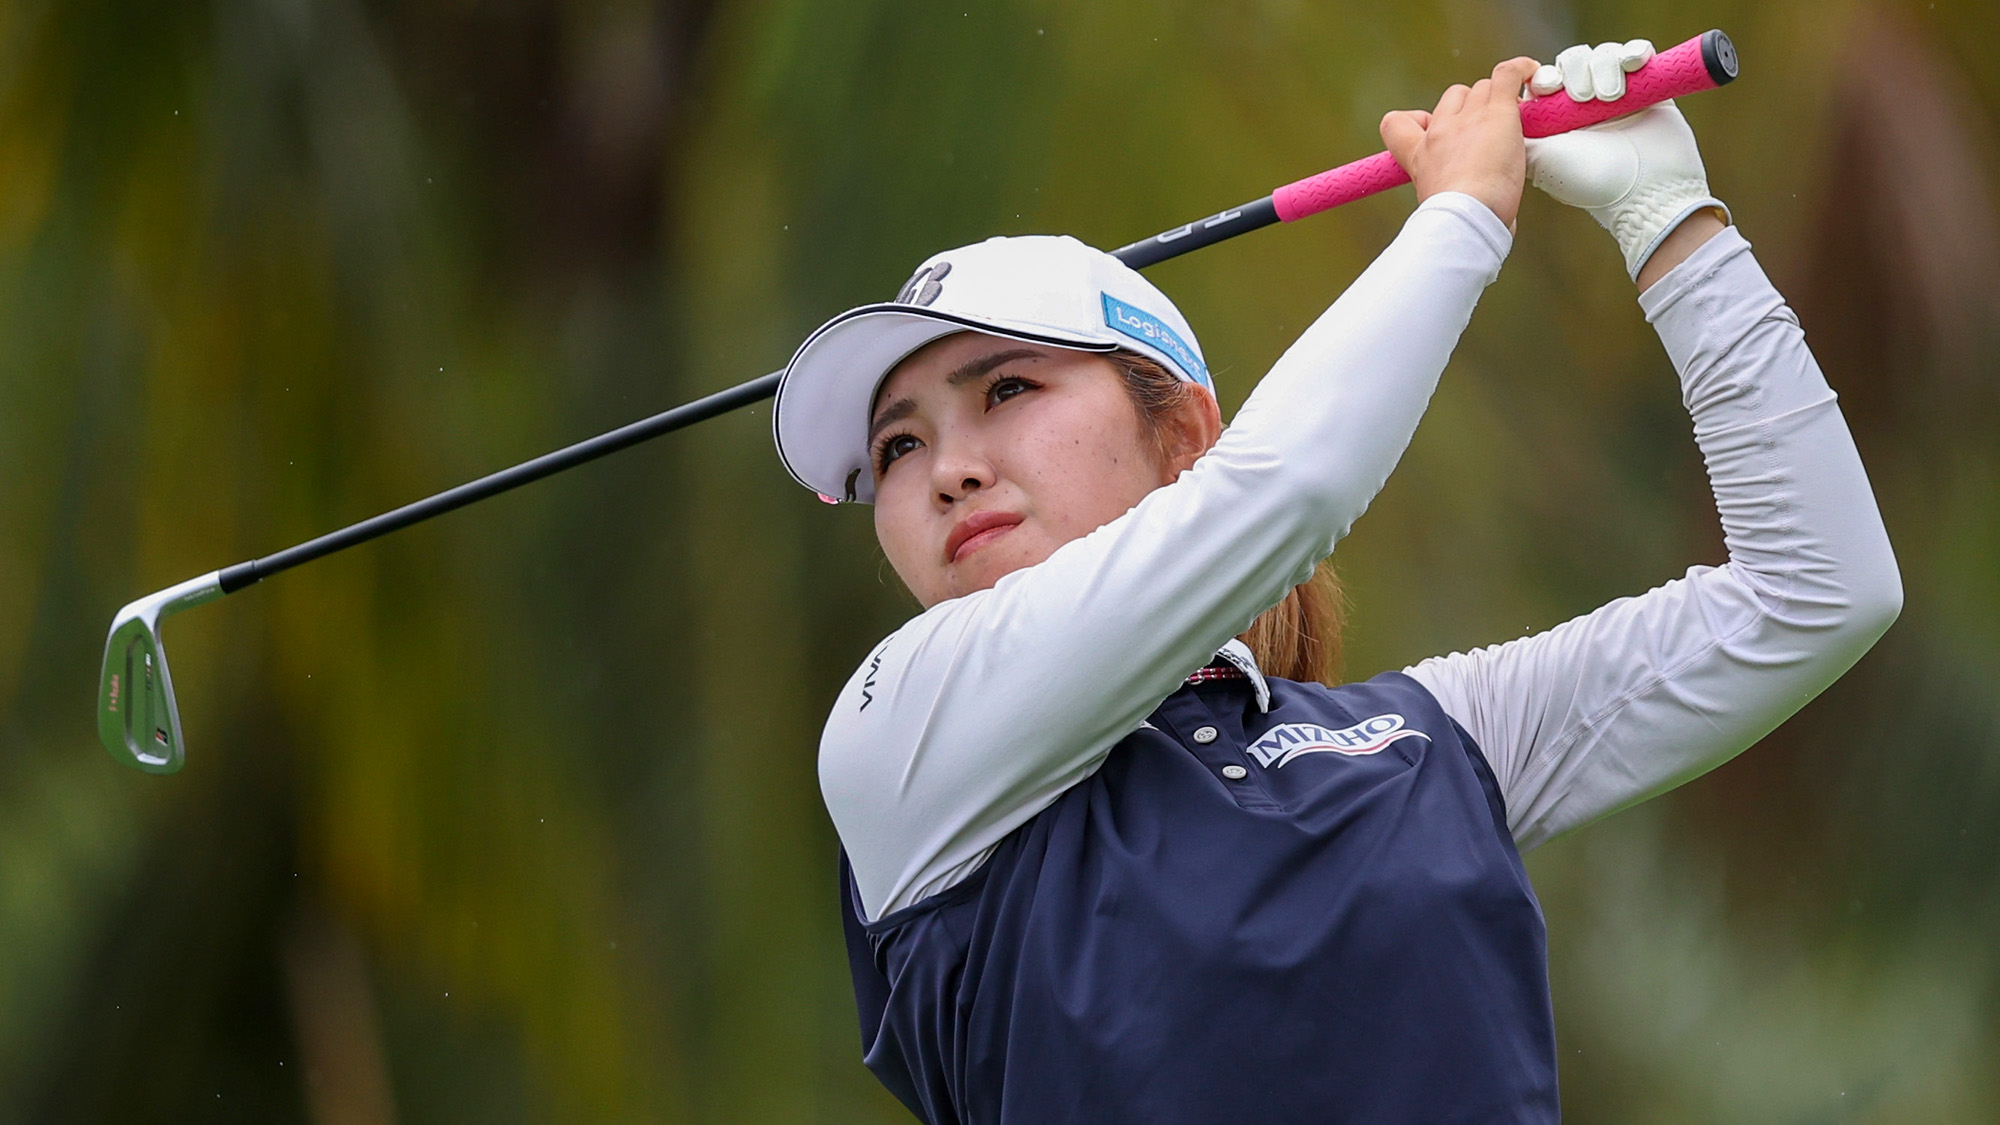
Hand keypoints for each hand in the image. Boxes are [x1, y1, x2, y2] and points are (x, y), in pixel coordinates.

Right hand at [1380, 56, 1541, 231]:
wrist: (1466, 218)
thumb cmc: (1460, 226)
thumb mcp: (1444, 212)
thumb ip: (1464, 205)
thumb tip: (1501, 222)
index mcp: (1418, 157)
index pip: (1396, 123)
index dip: (1418, 121)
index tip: (1434, 131)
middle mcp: (1439, 131)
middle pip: (1453, 98)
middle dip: (1471, 109)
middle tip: (1491, 134)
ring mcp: (1468, 119)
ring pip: (1481, 88)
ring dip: (1497, 100)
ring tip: (1517, 120)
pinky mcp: (1496, 113)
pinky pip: (1506, 74)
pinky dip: (1521, 70)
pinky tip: (1533, 74)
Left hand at [1523, 40, 1730, 281]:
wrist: (1644, 193)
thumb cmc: (1590, 181)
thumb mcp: (1542, 158)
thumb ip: (1521, 131)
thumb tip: (1508, 107)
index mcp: (1558, 119)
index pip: (1546, 80)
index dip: (1544, 77)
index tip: (1544, 88)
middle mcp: (1586, 105)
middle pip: (1574, 62)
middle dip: (1573, 71)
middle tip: (1580, 95)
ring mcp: (1619, 95)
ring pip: (1604, 55)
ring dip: (1602, 67)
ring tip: (1607, 96)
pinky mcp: (1649, 88)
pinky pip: (1638, 54)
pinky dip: (1633, 52)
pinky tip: (1632, 64)